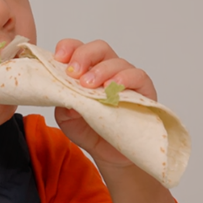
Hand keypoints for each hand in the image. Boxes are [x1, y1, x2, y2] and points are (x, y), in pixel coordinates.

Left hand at [52, 38, 157, 167]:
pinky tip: (113, 87)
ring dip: (101, 71)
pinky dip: (125, 78)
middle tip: (74, 73)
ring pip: (117, 61)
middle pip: (99, 48)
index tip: (59, 58)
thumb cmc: (90, 132)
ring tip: (89, 86)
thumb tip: (68, 98)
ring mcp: (126, 79)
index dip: (69, 48)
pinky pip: (138, 76)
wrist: (110, 155)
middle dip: (84, 56)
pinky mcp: (144, 91)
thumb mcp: (68, 121)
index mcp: (86, 71)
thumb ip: (64, 107)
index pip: (78, 49)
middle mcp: (107, 71)